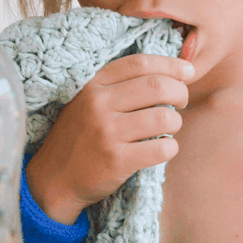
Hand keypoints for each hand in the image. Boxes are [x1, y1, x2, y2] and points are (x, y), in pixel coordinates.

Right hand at [25, 54, 193, 223]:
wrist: (54, 179)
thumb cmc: (82, 136)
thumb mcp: (90, 101)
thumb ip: (121, 84)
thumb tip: (174, 71)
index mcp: (93, 85)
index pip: (140, 63)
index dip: (171, 64)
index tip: (188, 71)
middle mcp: (98, 104)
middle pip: (157, 86)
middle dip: (180, 92)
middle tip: (182, 101)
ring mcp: (106, 132)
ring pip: (164, 117)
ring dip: (176, 122)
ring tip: (168, 128)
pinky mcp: (116, 160)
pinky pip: (162, 148)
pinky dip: (171, 147)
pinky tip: (163, 148)